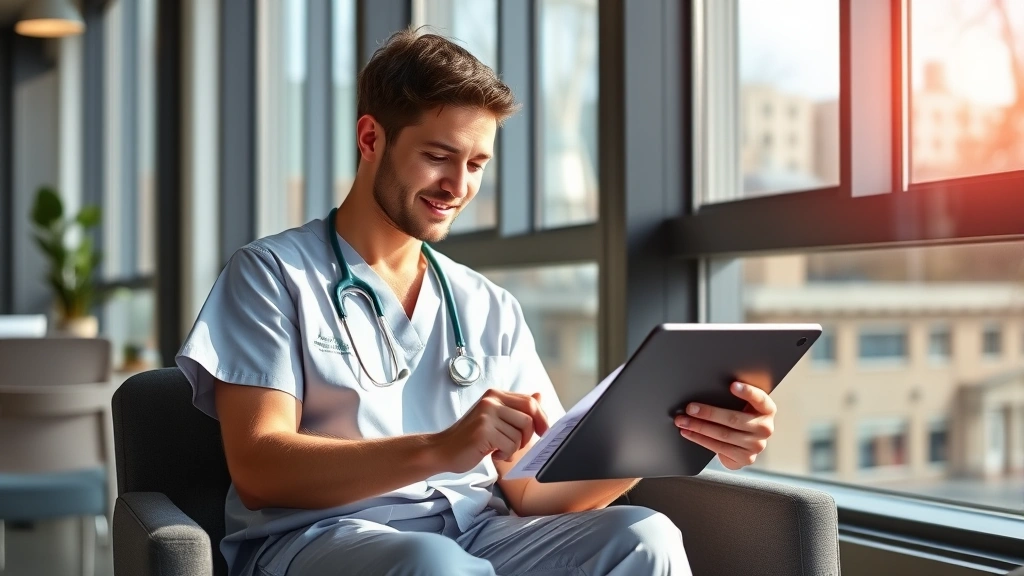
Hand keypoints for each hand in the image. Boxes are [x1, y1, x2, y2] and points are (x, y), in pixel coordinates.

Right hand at [433, 389, 549, 473]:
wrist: (443, 449)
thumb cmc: (470, 437)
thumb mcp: (495, 418)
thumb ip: (516, 408)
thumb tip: (539, 395)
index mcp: (495, 394)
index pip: (530, 402)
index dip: (541, 418)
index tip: (543, 432)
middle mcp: (491, 400)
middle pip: (529, 417)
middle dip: (528, 436)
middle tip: (516, 445)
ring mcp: (486, 414)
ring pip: (520, 435)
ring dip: (513, 448)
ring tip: (498, 449)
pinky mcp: (483, 431)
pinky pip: (510, 445)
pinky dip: (505, 455)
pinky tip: (492, 454)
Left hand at [673, 381, 775, 469]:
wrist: (744, 444)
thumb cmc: (740, 418)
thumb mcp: (742, 406)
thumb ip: (734, 398)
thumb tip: (707, 388)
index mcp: (767, 410)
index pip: (760, 399)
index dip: (747, 392)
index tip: (732, 385)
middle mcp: (765, 428)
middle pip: (734, 419)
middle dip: (708, 413)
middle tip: (690, 408)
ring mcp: (756, 445)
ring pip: (723, 435)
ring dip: (699, 427)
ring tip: (683, 421)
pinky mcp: (746, 458)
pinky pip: (719, 447)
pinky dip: (700, 439)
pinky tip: (689, 432)